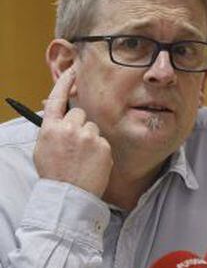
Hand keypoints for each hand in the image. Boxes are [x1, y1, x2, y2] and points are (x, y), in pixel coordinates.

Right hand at [34, 69, 112, 196]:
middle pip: (80, 114)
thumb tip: (53, 108)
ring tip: (84, 158)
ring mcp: (87, 136)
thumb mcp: (43, 148)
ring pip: (93, 128)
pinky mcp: (102, 146)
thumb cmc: (55, 175)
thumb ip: (51, 128)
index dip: (65, 82)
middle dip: (80, 125)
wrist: (68, 196)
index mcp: (50, 128)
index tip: (73, 71)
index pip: (58, 97)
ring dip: (91, 138)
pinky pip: (103, 142)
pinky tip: (92, 164)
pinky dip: (100, 151)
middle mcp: (68, 128)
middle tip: (77, 145)